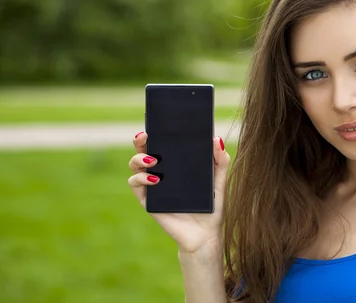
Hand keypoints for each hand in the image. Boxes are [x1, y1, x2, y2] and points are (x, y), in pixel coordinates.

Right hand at [127, 131, 229, 253]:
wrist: (206, 235)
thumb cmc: (212, 206)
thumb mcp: (219, 181)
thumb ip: (220, 161)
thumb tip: (216, 139)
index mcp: (176, 163)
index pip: (163, 142)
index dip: (158, 130)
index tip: (159, 120)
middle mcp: (161, 171)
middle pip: (144, 149)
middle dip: (141, 139)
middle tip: (146, 135)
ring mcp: (152, 185)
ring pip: (135, 165)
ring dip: (139, 158)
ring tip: (154, 160)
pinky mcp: (148, 201)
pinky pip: (135, 185)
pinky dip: (141, 179)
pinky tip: (155, 180)